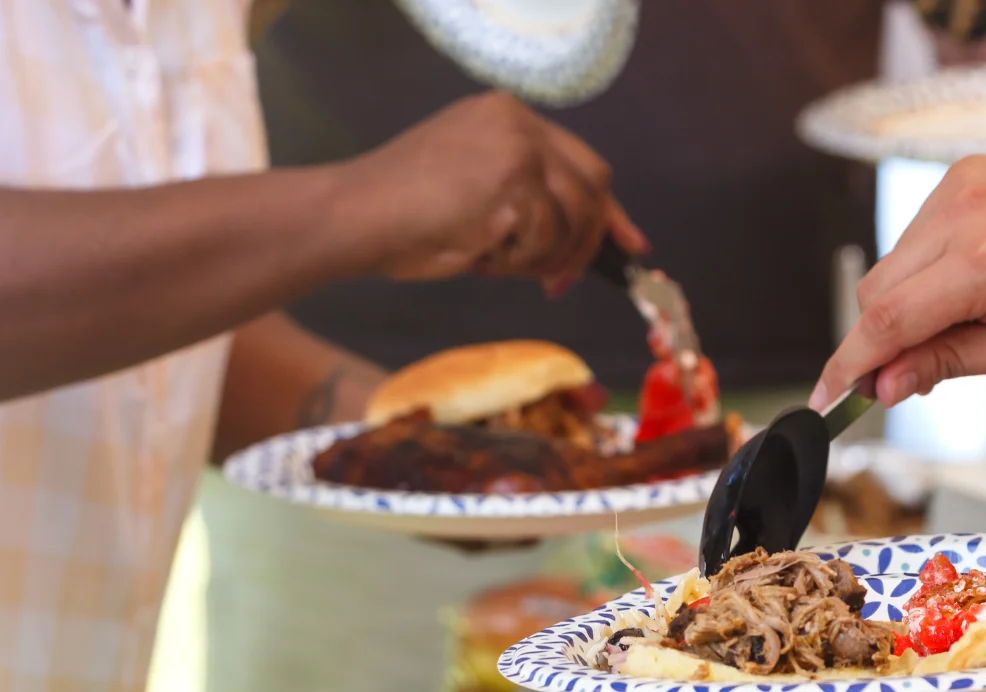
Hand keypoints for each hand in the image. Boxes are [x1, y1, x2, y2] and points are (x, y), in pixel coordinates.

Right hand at [336, 92, 645, 290]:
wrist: (356, 217)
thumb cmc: (403, 215)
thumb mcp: (476, 192)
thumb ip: (527, 198)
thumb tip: (581, 238)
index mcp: (507, 116)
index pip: (580, 162)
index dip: (608, 210)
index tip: (629, 244)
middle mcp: (518, 121)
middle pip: (593, 185)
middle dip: (588, 241)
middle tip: (563, 282)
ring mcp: (518, 147)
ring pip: (572, 219)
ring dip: (541, 258)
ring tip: (491, 261)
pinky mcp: (514, 180)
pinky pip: (545, 240)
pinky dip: (518, 262)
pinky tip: (478, 254)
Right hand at [810, 157, 985, 409]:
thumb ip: (948, 363)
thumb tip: (884, 385)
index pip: (888, 319)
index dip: (850, 365)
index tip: (826, 400)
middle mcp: (965, 213)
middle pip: (877, 291)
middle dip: (881, 340)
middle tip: (912, 375)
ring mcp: (959, 184)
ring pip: (891, 265)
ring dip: (906, 303)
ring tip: (967, 318)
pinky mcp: (959, 173)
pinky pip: (913, 238)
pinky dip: (924, 270)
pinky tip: (969, 282)